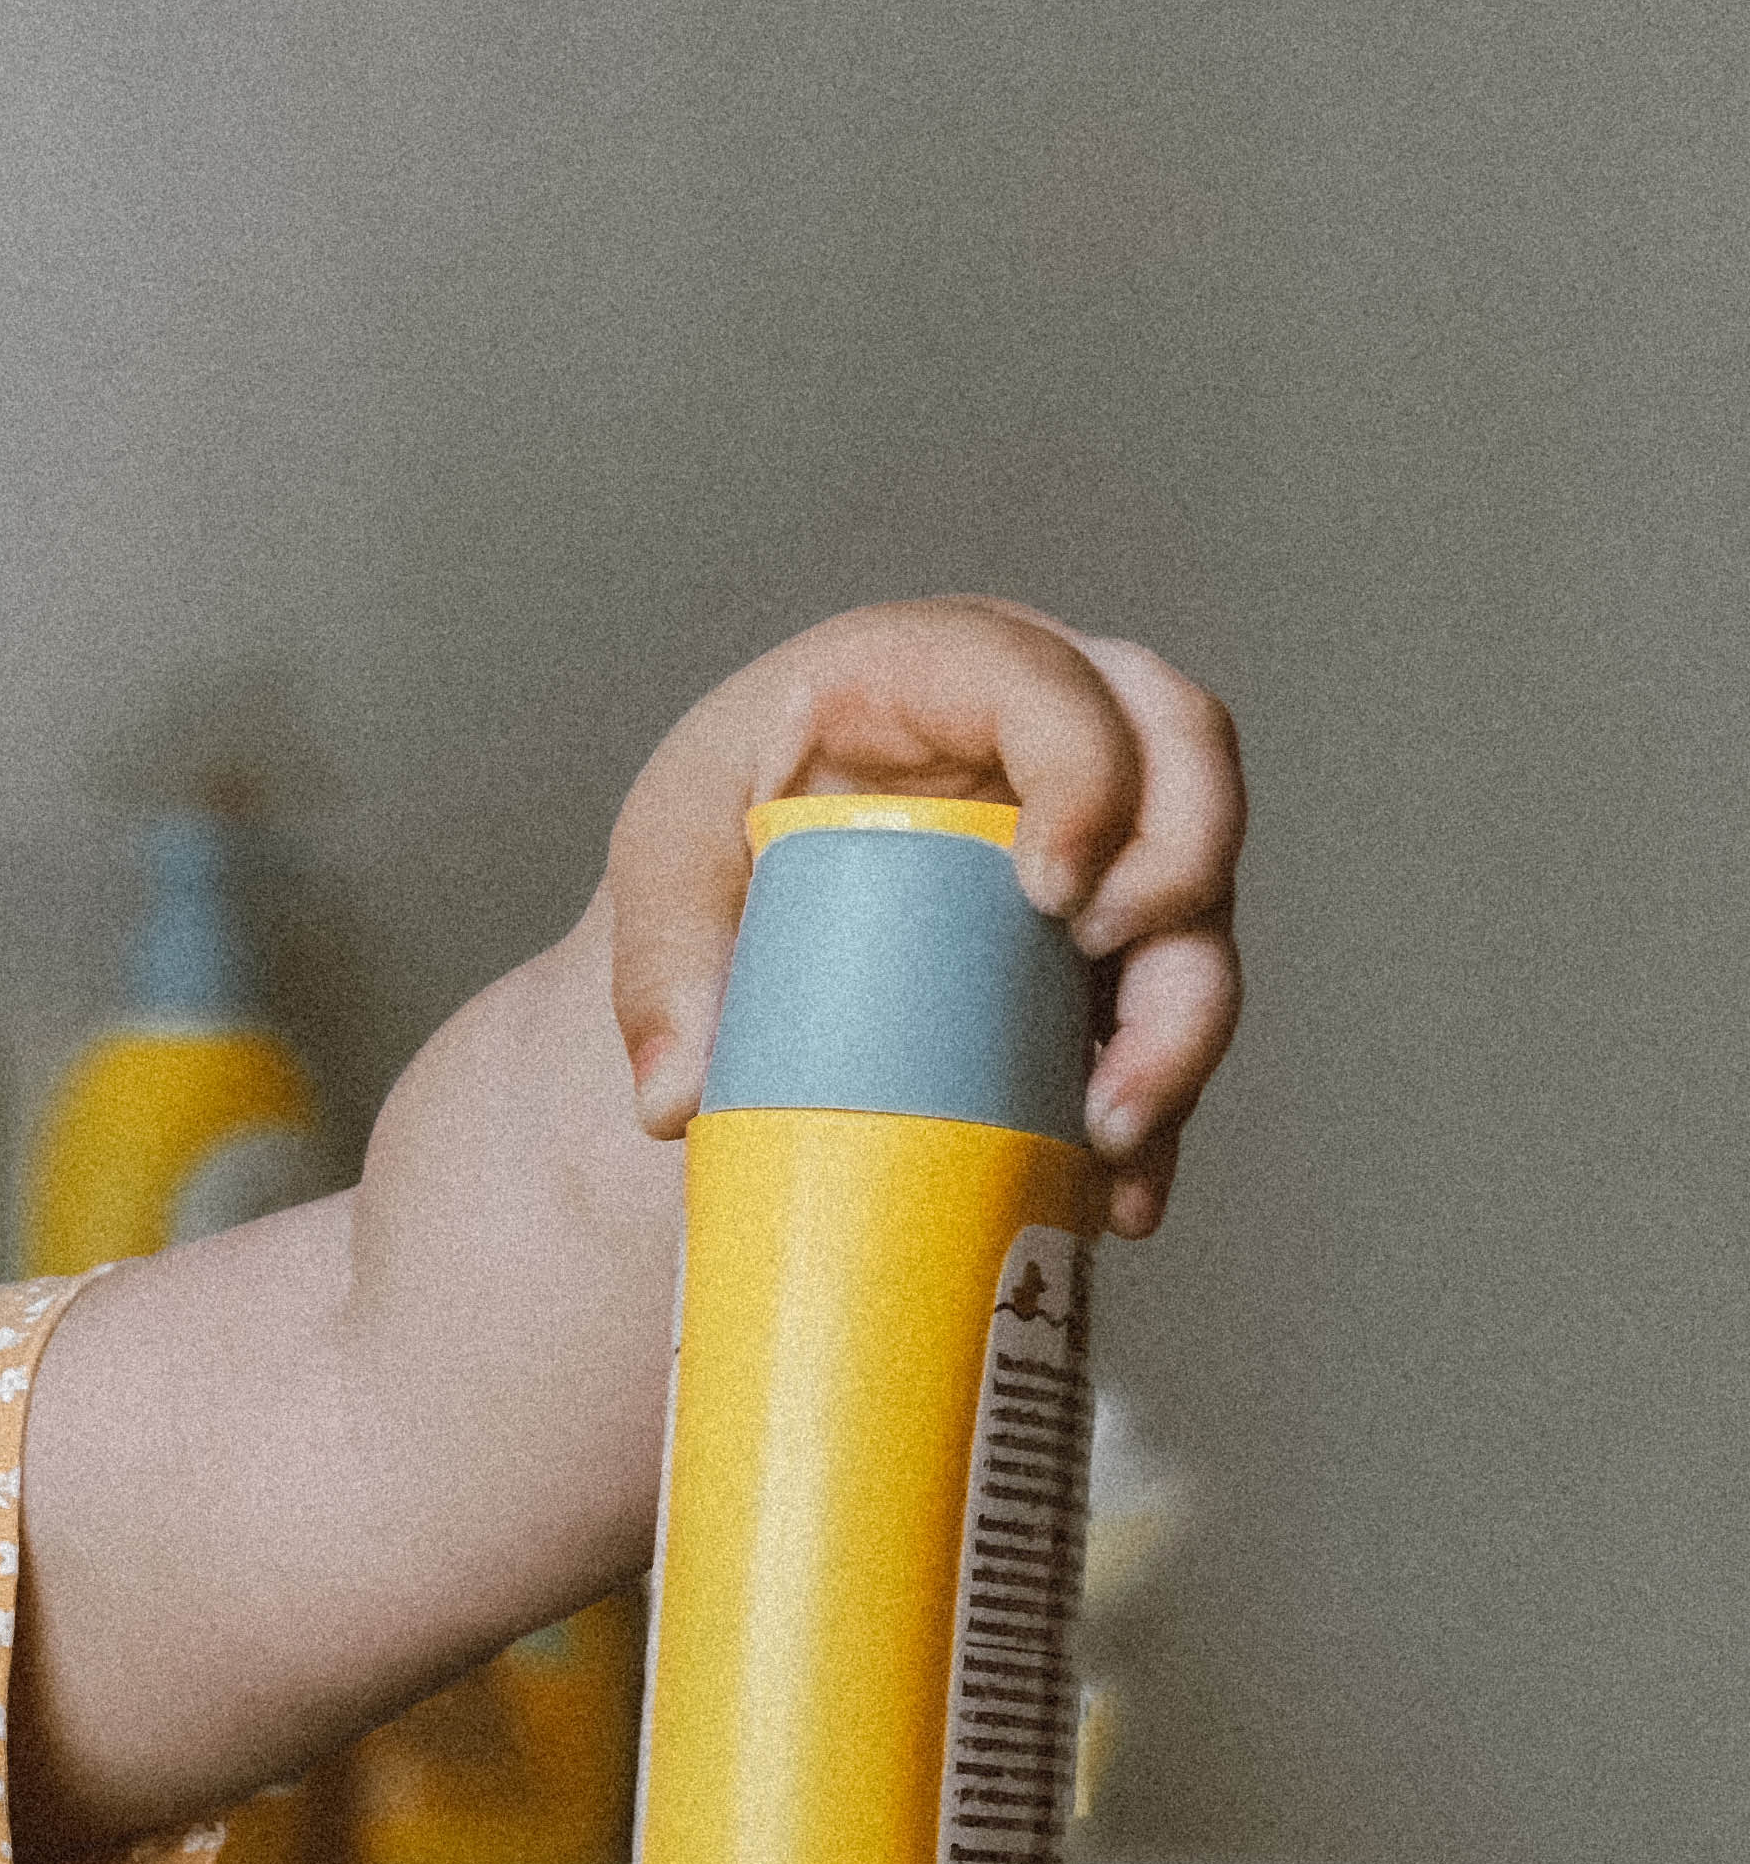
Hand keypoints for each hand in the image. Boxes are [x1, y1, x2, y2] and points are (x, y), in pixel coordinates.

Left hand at [604, 597, 1244, 1238]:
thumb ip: (661, 964)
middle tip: (1105, 967)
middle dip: (1177, 874)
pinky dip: (1157, 1105)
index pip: (1053, 683)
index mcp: (944, 669)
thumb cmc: (722, 825)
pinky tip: (1117, 1195)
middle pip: (1187, 759)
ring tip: (1110, 1134)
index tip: (1051, 890)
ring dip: (1181, 1021)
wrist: (749, 896)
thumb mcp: (666, 858)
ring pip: (1203, 903)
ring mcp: (1109, 838)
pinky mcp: (1122, 945)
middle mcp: (1059, 730)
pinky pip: (1172, 1014)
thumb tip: (675, 1098)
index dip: (1087, 773)